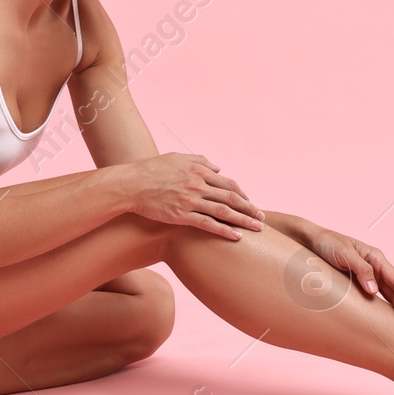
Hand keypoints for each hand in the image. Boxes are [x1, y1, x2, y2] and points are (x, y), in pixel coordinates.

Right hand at [122, 153, 265, 240]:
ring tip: (257, 228)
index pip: (228, 183)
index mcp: (198, 170)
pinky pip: (208, 224)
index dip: (242, 194)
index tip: (250, 203)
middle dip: (249, 209)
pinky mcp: (181, 215)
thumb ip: (199, 161)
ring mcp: (190, 200)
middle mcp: (198, 184)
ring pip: (223, 211)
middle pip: (231, 197)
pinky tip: (236, 237)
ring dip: (243, 220)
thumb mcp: (177, 157)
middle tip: (262, 218)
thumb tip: (218, 167)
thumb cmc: (152, 169)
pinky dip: (224, 230)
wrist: (131, 184)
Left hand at [306, 227, 393, 328]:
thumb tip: (374, 290)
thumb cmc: (327, 244)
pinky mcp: (358, 283)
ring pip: (388, 295)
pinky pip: (375, 297)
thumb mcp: (344, 253)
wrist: (310, 241)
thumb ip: (361, 269)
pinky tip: (389, 319)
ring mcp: (368, 276)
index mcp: (375, 257)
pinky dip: (384, 308)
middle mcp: (375, 267)